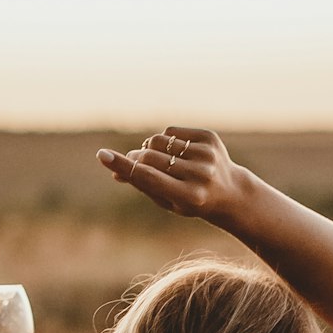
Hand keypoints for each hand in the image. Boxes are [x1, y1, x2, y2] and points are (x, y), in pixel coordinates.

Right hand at [95, 127, 247, 224]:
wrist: (230, 192)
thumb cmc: (192, 201)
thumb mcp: (167, 200)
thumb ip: (143, 184)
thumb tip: (114, 169)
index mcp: (189, 197)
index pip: (148, 178)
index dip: (123, 166)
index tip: (102, 155)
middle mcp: (200, 175)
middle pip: (150, 158)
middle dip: (137, 160)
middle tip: (137, 165)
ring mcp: (207, 155)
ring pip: (159, 140)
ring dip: (151, 149)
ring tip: (162, 161)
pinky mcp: (210, 138)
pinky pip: (173, 131)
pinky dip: (167, 140)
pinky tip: (178, 153)